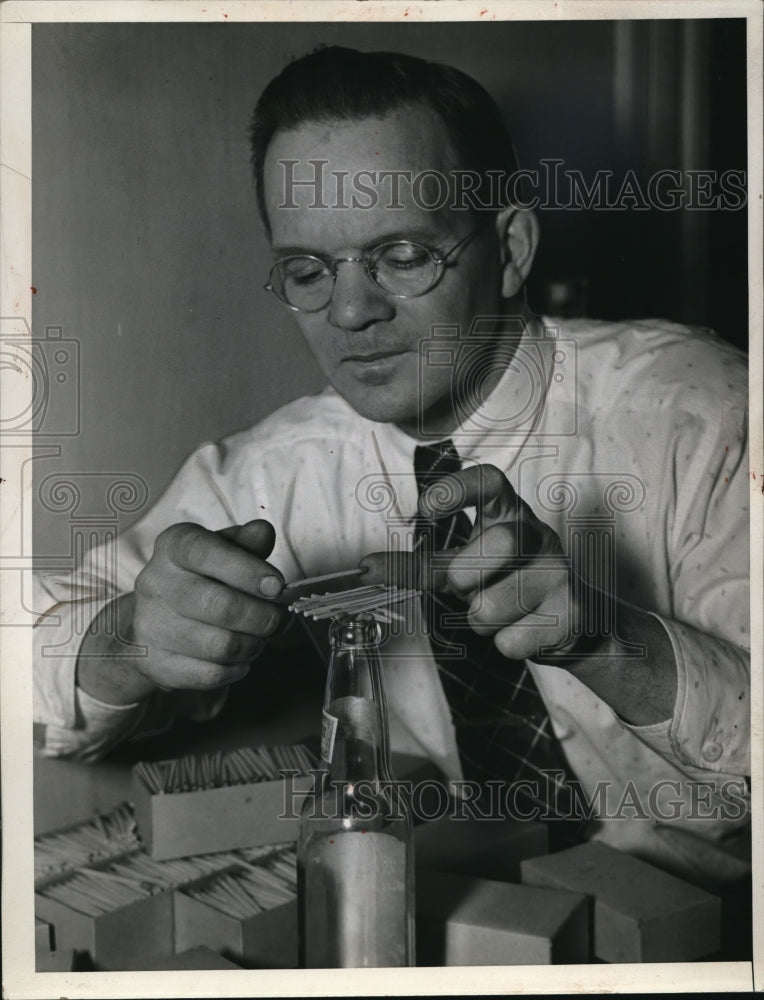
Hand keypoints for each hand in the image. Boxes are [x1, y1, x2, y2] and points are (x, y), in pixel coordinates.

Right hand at [127, 518, 286, 690]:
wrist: (156, 619)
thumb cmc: (201, 578)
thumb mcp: (224, 551)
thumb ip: (246, 543)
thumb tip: (262, 532)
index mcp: (173, 547)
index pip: (206, 552)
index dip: (247, 570)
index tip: (277, 586)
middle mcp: (155, 582)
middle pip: (220, 607)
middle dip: (263, 617)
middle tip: (277, 619)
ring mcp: (150, 625)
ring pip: (220, 645)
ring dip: (253, 645)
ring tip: (258, 638)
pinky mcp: (155, 663)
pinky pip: (210, 675)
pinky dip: (236, 669)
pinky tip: (240, 658)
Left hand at [363, 464, 581, 662]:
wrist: (569, 621)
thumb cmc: (504, 583)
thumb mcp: (465, 566)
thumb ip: (421, 565)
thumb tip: (366, 568)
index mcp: (508, 512)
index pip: (489, 480)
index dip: (456, 488)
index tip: (425, 508)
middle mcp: (537, 533)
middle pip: (496, 544)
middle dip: (465, 577)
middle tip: (463, 588)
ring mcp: (560, 570)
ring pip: (493, 607)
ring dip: (482, 622)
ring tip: (498, 613)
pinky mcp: (572, 611)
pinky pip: (512, 641)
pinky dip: (505, 644)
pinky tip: (522, 630)